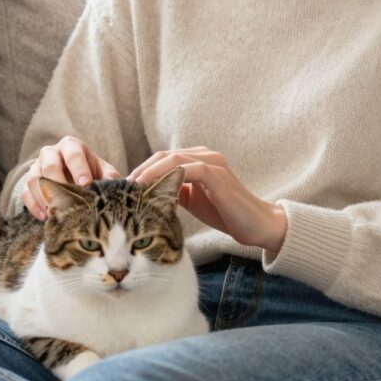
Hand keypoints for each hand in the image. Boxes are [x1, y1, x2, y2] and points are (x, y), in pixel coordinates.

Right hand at [23, 136, 120, 220]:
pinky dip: (34, 206)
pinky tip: (45, 217)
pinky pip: (26, 193)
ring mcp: (36, 166)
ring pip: (35, 179)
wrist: (68, 172)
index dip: (79, 169)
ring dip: (45, 197)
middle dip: (59, 184)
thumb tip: (113, 183)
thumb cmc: (89, 170)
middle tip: (68, 201)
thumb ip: (109, 175)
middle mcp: (51, 152)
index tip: (85, 184)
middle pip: (50, 166)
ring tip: (56, 212)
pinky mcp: (27, 181)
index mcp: (71, 146)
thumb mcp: (101, 169)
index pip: (74, 154)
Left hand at [127, 147, 286, 257]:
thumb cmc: (225, 214)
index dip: (143, 170)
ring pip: (174, 159)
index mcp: (199, 160)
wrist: (256, 226)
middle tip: (123, 187)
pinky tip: (155, 189)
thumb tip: (147, 194)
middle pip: (164, 155)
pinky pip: (189, 169)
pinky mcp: (218, 175)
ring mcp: (213, 163)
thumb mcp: (193, 200)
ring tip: (134, 188)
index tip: (125, 188)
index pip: (164, 159)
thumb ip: (174, 192)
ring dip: (150, 172)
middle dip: (141, 170)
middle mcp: (206, 156)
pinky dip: (169, 176)